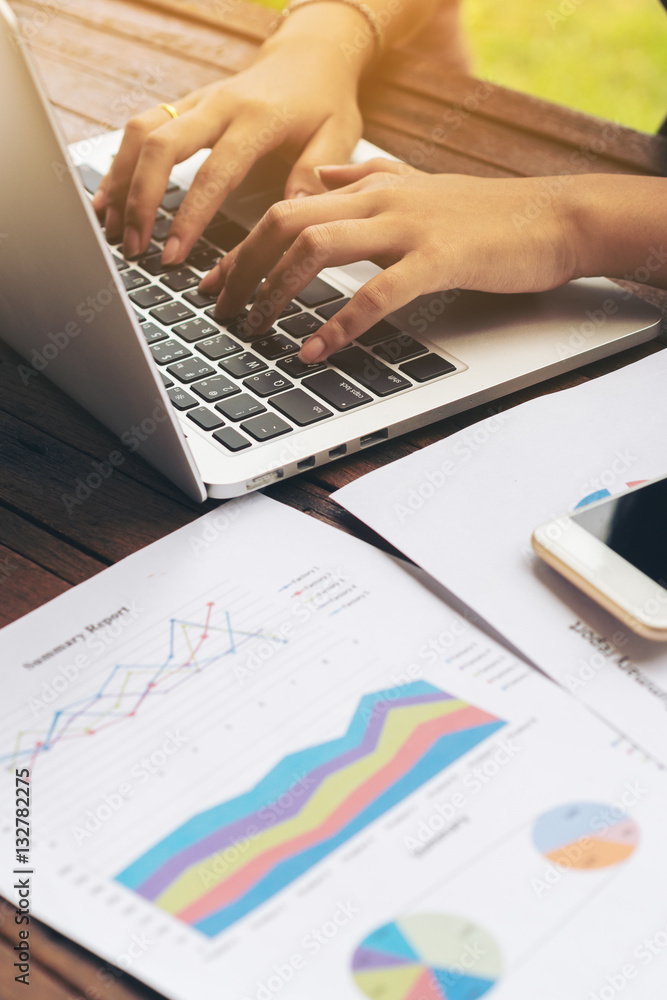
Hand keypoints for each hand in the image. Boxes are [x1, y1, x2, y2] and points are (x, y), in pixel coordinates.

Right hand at [91, 36, 363, 263]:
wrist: (310, 55)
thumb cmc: (326, 101)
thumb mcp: (340, 136)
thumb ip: (317, 174)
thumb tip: (292, 216)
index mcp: (258, 119)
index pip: (214, 173)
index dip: (189, 217)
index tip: (173, 254)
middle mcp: (219, 104)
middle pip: (160, 146)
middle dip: (139, 200)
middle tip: (133, 247)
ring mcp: (196, 101)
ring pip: (140, 132)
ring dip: (120, 182)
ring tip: (112, 230)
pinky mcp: (184, 105)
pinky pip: (140, 128)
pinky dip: (119, 164)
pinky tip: (108, 199)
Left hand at [201, 159, 579, 362]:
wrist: (555, 218)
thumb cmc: (488, 214)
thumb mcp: (417, 188)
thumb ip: (365, 181)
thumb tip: (320, 179)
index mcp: (371, 188)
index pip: (286, 210)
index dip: (241, 248)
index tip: (214, 283)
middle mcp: (380, 199)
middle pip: (285, 224)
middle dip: (243, 270)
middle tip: (223, 313)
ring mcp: (408, 227)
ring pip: (317, 249)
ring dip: (277, 293)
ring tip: (256, 330)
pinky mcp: (439, 259)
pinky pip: (376, 293)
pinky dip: (339, 325)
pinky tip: (315, 351)